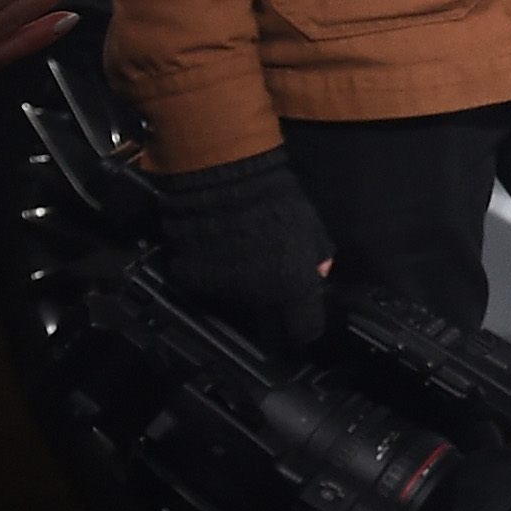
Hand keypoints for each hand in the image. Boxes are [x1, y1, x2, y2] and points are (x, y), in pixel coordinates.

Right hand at [149, 145, 330, 352]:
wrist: (221, 181)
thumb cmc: (275, 201)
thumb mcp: (309, 226)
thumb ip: (317, 256)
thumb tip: (319, 275)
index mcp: (292, 288)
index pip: (305, 330)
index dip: (304, 326)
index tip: (299, 319)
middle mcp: (258, 300)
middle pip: (266, 326)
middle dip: (270, 316)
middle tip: (268, 290)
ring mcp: (222, 294)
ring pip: (234, 309)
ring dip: (239, 295)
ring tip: (240, 266)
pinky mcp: (191, 283)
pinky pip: (205, 290)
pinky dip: (210, 280)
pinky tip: (215, 257)